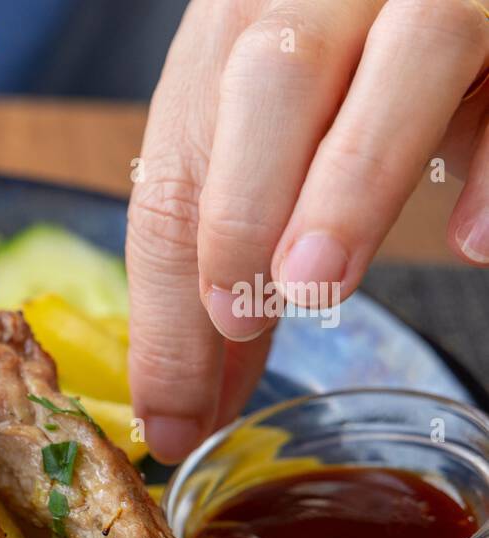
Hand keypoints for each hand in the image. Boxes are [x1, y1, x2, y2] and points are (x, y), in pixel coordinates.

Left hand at [127, 0, 488, 462]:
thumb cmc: (344, 65)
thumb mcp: (270, 142)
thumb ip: (239, 248)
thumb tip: (193, 393)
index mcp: (231, 35)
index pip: (174, 178)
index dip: (163, 306)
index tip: (168, 414)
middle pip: (268, 86)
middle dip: (239, 219)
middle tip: (235, 325)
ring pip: (405, 49)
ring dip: (351, 183)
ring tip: (317, 287)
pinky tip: (471, 242)